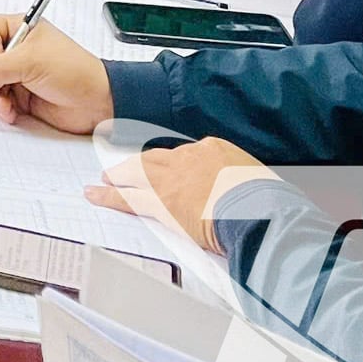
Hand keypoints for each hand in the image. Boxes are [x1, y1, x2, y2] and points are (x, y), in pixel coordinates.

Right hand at [0, 14, 114, 133]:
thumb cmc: (74, 71)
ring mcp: (16, 73)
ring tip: (7, 100)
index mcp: (20, 29)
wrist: (96, 102)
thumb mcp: (30, 61)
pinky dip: (1, 107)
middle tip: (1, 79)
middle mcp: (16, 50)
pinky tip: (12, 110)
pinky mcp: (20, 95)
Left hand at [89, 137, 275, 251]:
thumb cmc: (267, 203)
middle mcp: (188, 157)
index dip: (176, 166)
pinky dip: (108, 196)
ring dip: (119, 177)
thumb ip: (242, 181)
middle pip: (156, 159)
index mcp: (214, 149)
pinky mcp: (160, 201)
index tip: (174, 172)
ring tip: (106, 180)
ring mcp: (172, 178)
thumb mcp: (260, 181)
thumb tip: (244, 191)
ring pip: (136, 173)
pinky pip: (127, 197)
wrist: (259, 212)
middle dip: (141, 165)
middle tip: (127, 170)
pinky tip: (95, 194)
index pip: (187, 154)